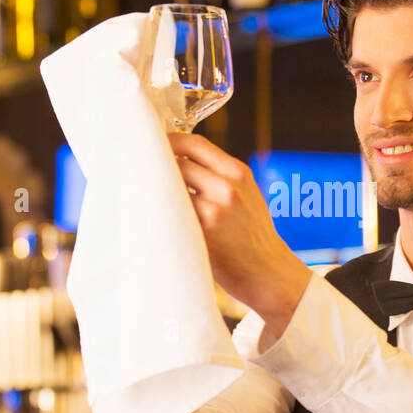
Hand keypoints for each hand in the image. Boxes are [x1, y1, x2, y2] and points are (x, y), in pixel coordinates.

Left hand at [169, 132, 312, 336]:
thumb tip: (179, 159)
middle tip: (143, 171)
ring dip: (158, 191)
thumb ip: (220, 175)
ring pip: (170, 189)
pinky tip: (160, 219)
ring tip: (150, 197)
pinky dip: (163, 214)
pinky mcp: (202, 234)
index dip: (170, 141)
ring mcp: (214, 211)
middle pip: (178, 163)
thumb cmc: (253, 233)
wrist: (268, 271)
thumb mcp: (247, 194)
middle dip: (159, 166)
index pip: (195, 143)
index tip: (156, 144)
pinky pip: (172, 216)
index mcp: (239, 173)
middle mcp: (227, 188)